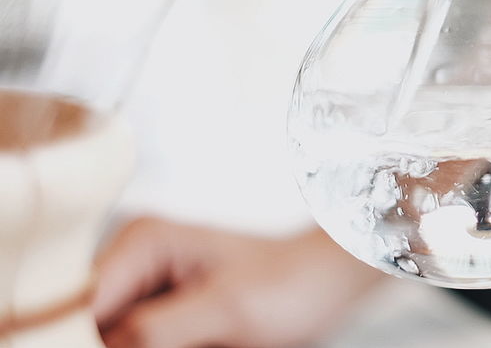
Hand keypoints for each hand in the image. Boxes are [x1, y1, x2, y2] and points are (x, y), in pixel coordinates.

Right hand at [94, 218, 384, 347]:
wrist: (325, 286)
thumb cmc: (290, 286)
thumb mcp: (224, 311)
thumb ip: (154, 330)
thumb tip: (100, 344)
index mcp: (141, 243)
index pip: (74, 305)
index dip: (78, 339)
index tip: (132, 346)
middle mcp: (130, 262)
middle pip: (84, 326)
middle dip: (108, 343)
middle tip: (184, 340)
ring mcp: (140, 290)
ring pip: (106, 336)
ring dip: (135, 345)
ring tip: (198, 337)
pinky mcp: (153, 316)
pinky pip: (129, 339)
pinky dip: (147, 347)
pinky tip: (194, 342)